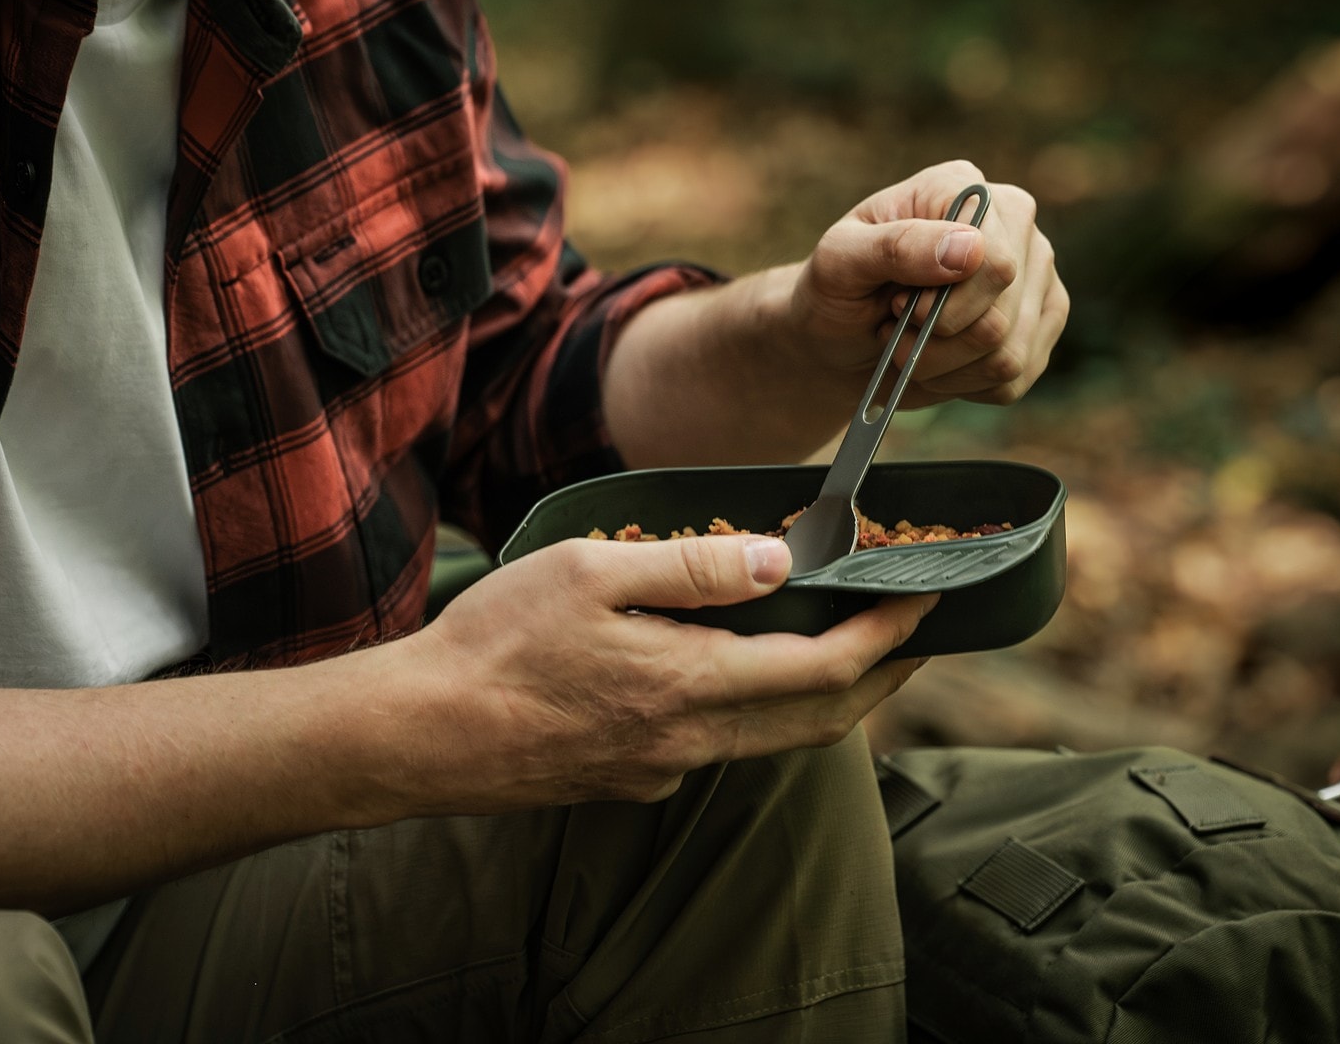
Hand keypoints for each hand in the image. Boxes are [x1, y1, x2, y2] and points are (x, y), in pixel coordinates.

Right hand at [396, 534, 931, 810]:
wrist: (418, 734)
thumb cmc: (493, 643)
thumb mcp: (589, 572)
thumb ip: (689, 566)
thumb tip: (777, 560)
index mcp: (689, 685)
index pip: (825, 669)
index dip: (886, 634)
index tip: (922, 596)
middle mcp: (690, 742)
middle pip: (821, 722)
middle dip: (881, 676)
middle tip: (914, 630)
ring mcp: (661, 770)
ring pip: (774, 738)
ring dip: (823, 695)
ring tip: (844, 640)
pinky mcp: (632, 780)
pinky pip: (721, 745)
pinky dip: (759, 706)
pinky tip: (739, 666)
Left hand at [790, 160, 1068, 406]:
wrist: (839, 336)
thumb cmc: (836, 289)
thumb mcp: (840, 262)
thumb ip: (896, 246)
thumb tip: (971, 248)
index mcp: (965, 187)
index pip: (994, 261)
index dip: (945, 303)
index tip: (898, 306)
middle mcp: (1014, 223)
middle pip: (1002, 314)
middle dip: (935, 342)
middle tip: (894, 330)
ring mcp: (1035, 273)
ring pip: (1009, 354)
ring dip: (944, 368)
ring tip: (908, 347)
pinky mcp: (1040, 322)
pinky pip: (1016, 378)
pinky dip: (964, 385)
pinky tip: (937, 364)